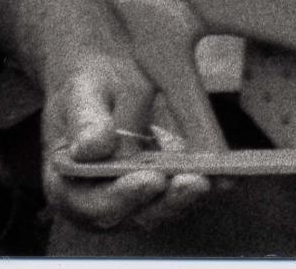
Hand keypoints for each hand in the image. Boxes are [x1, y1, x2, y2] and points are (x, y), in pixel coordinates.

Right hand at [39, 39, 209, 233]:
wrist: (104, 81)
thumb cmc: (87, 87)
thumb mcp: (80, 91)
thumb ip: (84, 119)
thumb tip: (91, 147)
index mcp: (66, 185)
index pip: (91, 204)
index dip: (121, 196)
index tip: (149, 178)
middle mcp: (99, 202)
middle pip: (134, 214)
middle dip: (167, 200)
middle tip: (195, 180)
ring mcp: (132, 199)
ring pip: (162, 207)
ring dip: (190, 196)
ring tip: (217, 176)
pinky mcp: (160, 188)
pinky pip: (181, 192)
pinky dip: (206, 185)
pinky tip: (229, 175)